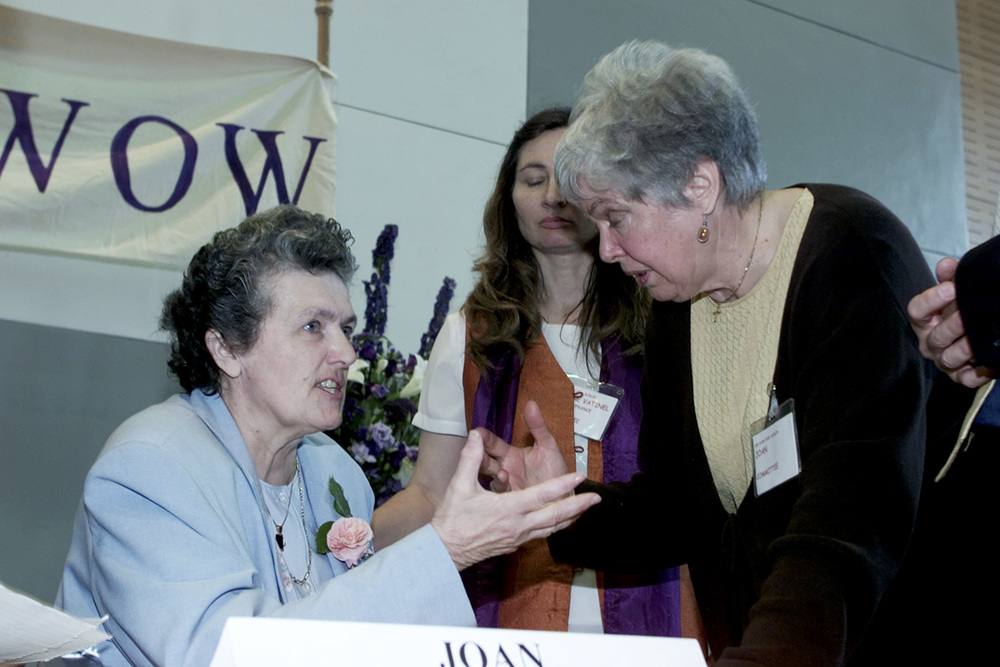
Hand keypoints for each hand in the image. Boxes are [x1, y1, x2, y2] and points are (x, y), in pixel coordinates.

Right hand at [431, 430, 599, 569]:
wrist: (445, 552)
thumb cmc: (452, 519)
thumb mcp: (459, 486)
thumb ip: (470, 459)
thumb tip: (475, 436)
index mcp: (508, 509)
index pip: (541, 496)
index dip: (562, 485)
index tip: (578, 476)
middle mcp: (518, 525)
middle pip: (555, 516)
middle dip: (578, 506)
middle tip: (596, 498)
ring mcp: (517, 538)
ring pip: (551, 528)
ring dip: (570, 518)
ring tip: (584, 509)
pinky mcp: (514, 545)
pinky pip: (540, 535)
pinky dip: (553, 527)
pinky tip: (559, 522)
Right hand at [477, 400, 570, 491]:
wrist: (566, 495)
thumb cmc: (555, 471)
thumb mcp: (548, 446)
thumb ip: (538, 427)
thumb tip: (531, 403)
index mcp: (510, 456)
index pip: (492, 444)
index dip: (485, 438)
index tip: (477, 432)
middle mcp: (506, 470)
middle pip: (487, 463)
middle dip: (482, 458)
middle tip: (477, 451)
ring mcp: (508, 486)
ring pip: (493, 480)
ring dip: (495, 476)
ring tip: (502, 473)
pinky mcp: (513, 501)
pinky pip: (505, 495)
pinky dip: (504, 490)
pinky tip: (508, 484)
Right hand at [907, 258, 991, 387]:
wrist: (970, 334)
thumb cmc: (957, 312)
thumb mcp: (952, 294)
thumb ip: (949, 278)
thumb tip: (947, 265)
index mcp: (925, 322)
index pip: (917, 311)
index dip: (930, 300)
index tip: (950, 288)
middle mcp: (931, 343)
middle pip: (935, 337)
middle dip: (951, 326)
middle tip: (965, 314)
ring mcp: (945, 361)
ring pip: (949, 358)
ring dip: (963, 349)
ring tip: (977, 339)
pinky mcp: (961, 376)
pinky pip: (967, 379)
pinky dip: (978, 374)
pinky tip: (990, 363)